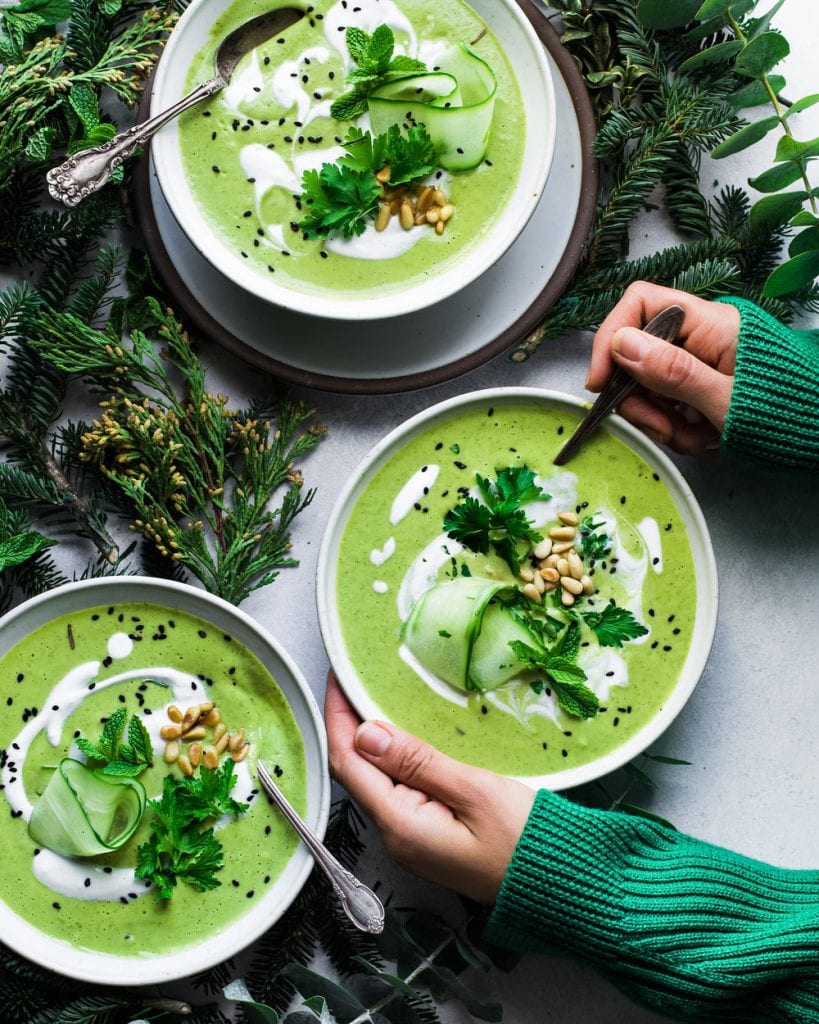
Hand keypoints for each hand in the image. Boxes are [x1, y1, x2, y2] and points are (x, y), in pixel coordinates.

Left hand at [325, 672, 534, 903]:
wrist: (562, 887)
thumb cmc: (525, 841)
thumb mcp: (474, 790)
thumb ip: (417, 761)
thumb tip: (366, 733)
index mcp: (401, 825)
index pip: (349, 762)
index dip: (338, 716)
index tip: (338, 676)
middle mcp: (396, 836)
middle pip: (355, 772)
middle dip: (348, 724)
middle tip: (354, 678)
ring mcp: (411, 840)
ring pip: (375, 781)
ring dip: (369, 740)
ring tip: (371, 697)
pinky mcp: (428, 836)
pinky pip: (395, 790)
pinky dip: (390, 758)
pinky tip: (400, 736)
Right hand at [586, 282, 740, 455]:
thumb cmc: (788, 411)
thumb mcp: (724, 398)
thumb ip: (672, 371)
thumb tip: (622, 344)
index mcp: (709, 324)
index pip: (640, 304)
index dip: (610, 339)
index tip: (601, 383)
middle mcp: (700, 337)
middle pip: (638, 356)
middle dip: (643, 400)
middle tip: (664, 429)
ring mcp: (700, 364)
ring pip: (651, 390)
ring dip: (665, 422)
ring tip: (699, 437)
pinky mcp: (701, 388)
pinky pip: (670, 408)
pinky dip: (681, 430)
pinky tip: (706, 438)